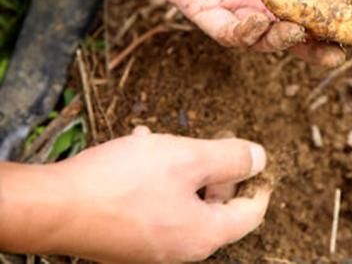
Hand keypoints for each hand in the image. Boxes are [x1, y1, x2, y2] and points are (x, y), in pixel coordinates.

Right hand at [0, 127, 269, 262]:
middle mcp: (181, 248)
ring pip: (183, 201)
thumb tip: (260, 159)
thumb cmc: (122, 183)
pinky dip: (157, 178)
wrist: (53, 208)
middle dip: (216, 171)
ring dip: (182, 169)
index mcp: (204, 234)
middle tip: (212, 142)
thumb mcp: (187, 158)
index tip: (260, 165)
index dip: (260, 186)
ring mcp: (152, 247)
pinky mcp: (127, 239)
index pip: (250, 214)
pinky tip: (140, 147)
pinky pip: (156, 205)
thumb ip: (230, 159)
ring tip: (167, 139)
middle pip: (216, 207)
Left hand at [92, 0, 344, 66]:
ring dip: (281, 41)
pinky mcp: (203, 10)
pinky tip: (256, 23)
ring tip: (296, 32)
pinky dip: (245, 34)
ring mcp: (232, 5)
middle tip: (335, 52)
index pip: (308, 0)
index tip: (350, 22)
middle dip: (313, 45)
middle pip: (291, 29)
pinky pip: (228, 33)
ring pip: (263, 38)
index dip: (328, 14)